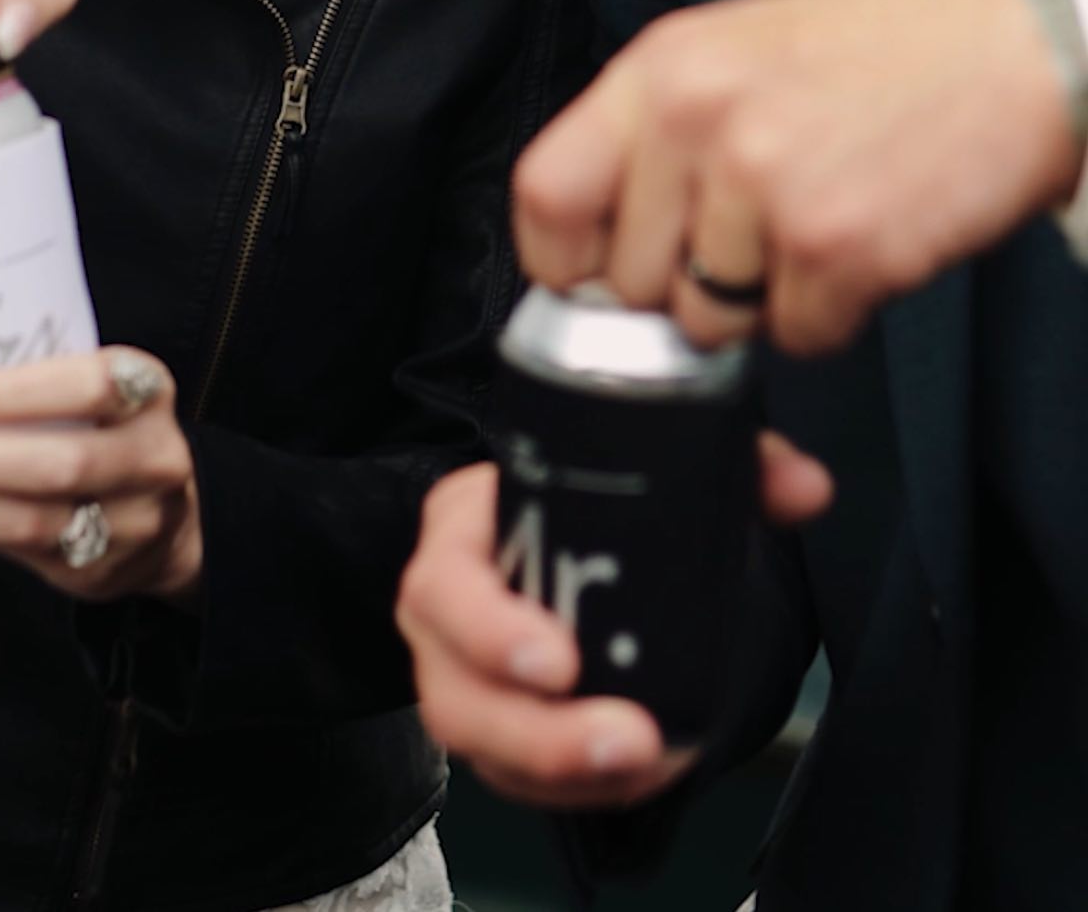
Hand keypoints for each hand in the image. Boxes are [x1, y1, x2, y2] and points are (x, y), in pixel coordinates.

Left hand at [0, 346, 201, 603]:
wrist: (167, 518)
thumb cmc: (110, 432)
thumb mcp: (101, 393)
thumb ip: (43, 386)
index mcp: (149, 392)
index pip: (92, 385)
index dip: (17, 392)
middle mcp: (152, 458)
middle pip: (64, 463)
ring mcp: (132, 523)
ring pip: (36, 520)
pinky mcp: (98, 570)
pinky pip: (22, 551)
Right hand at [397, 442, 828, 808]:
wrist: (574, 539)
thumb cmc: (591, 502)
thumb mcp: (652, 464)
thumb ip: (735, 464)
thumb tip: (805, 486)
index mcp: (465, 527)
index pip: (447, 580)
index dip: (489, 628)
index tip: (565, 661)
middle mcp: (447, 609)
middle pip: (457, 690)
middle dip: (540, 732)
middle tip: (630, 739)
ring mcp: (462, 677)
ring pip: (484, 748)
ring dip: (563, 769)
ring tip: (647, 766)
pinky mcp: (493, 729)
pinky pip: (517, 777)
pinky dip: (579, 786)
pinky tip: (641, 776)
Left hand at [513, 0, 1079, 355]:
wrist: (1021, 51)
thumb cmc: (887, 53)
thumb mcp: (739, 50)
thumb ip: (659, 129)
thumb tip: (599, 230)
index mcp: (663, 67)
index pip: (545, 193)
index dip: (564, 260)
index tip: (595, 279)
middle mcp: (698, 118)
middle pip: (629, 280)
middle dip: (684, 286)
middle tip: (754, 237)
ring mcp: (763, 183)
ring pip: (711, 321)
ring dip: (765, 300)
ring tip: (820, 219)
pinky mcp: (833, 245)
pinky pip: (798, 337)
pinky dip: (834, 313)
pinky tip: (867, 238)